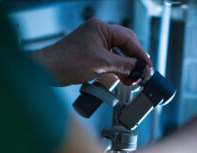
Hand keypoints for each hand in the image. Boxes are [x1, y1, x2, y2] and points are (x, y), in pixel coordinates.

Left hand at [31, 18, 151, 85]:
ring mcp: (95, 43)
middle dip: (135, 60)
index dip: (140, 55)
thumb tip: (142, 69)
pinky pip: (110, 59)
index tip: (148, 67)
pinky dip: (117, 69)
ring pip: (119, 53)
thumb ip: (125, 66)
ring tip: (133, 80)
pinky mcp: (92, 54)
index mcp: (102, 28)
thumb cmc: (67, 61)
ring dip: (127, 67)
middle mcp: (99, 33)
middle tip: (142, 73)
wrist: (48, 70)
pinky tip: (122, 78)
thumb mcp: (102, 64)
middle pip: (126, 45)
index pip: (129, 39)